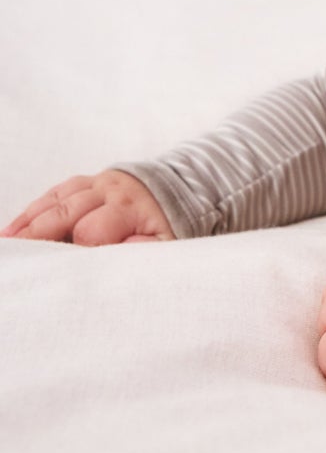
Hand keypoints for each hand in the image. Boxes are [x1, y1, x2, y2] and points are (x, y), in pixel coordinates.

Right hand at [1, 171, 174, 243]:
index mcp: (132, 207)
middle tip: (17, 257)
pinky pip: (55, 193)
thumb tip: (117, 258)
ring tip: (8, 244)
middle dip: (39, 234)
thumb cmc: (170, 224)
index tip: (56, 271)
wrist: (182, 189)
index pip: (93, 230)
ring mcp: (97, 183)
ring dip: (29, 223)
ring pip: (57, 200)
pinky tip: (15, 229)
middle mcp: (112, 191)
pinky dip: (32, 211)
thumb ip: (145, 251)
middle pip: (67, 211)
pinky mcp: (86, 181)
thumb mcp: (169, 243)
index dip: (74, 250)